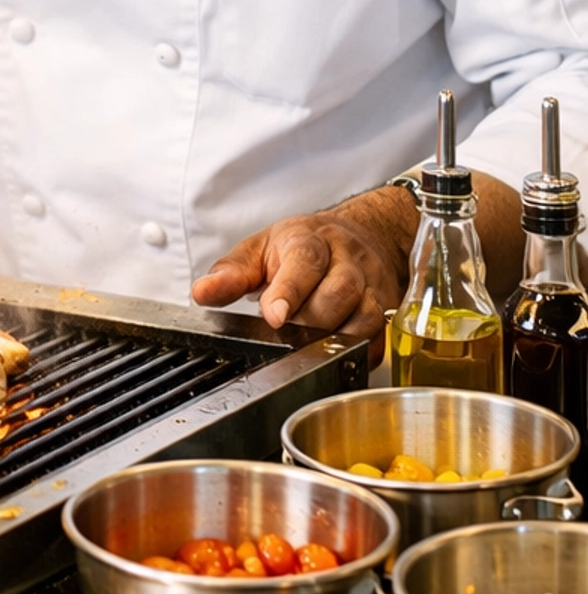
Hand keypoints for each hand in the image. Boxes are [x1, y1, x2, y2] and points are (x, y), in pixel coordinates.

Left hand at [191, 187, 419, 337]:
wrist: (362, 234)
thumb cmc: (304, 247)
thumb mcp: (261, 250)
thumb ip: (231, 273)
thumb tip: (203, 293)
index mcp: (311, 241)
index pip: (305, 262)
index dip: (290, 290)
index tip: (274, 315)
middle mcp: (348, 261)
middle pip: (340, 293)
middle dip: (312, 320)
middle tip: (287, 333)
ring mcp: (373, 286)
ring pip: (367, 318)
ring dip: (336, 340)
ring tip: (308, 348)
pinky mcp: (389, 312)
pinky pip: (379, 342)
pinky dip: (358, 356)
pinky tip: (335, 359)